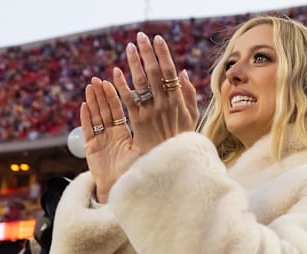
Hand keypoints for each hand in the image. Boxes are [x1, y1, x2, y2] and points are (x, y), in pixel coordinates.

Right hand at [81, 78, 140, 203]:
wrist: (125, 191)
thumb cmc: (137, 173)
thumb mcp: (145, 151)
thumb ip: (149, 135)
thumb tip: (164, 118)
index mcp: (124, 135)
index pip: (119, 111)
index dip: (115, 96)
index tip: (113, 81)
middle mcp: (111, 136)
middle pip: (105, 111)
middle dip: (101, 95)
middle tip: (98, 79)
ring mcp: (100, 141)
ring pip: (96, 117)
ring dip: (93, 101)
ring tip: (90, 86)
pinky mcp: (91, 149)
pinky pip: (88, 130)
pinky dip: (86, 118)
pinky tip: (84, 106)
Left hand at [113, 32, 198, 155]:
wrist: (171, 163)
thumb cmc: (182, 139)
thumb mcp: (192, 117)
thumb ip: (189, 95)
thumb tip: (182, 72)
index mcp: (178, 101)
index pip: (169, 72)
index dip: (163, 54)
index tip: (157, 39)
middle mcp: (164, 104)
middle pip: (154, 73)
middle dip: (147, 53)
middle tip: (140, 37)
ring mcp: (150, 112)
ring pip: (140, 83)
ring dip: (134, 63)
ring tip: (129, 47)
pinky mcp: (137, 121)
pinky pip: (127, 100)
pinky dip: (121, 85)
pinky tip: (115, 73)